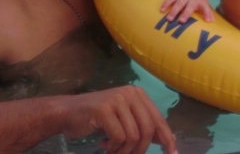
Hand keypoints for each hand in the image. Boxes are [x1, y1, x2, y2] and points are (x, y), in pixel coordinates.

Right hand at [60, 86, 176, 153]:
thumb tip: (170, 139)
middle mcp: (131, 93)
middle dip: (141, 149)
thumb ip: (143, 126)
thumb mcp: (124, 120)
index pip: (158, 119)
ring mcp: (117, 100)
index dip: (166, 137)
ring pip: (133, 136)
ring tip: (113, 151)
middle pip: (148, 129)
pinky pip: (119, 137)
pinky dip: (113, 148)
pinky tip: (103, 145)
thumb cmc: (97, 119)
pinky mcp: (104, 109)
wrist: (66, 113)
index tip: (172, 153)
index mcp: (139, 94)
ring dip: (124, 151)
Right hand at [160, 0, 213, 22]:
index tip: (208, 20)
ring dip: (173, 11)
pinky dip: (166, 4)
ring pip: (178, 3)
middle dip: (185, 14)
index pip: (205, 8)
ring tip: (169, 19)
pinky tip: (161, 10)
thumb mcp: (204, 2)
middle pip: (188, 7)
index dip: (207, 13)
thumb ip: (208, 12)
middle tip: (181, 22)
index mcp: (200, 2)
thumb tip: (211, 21)